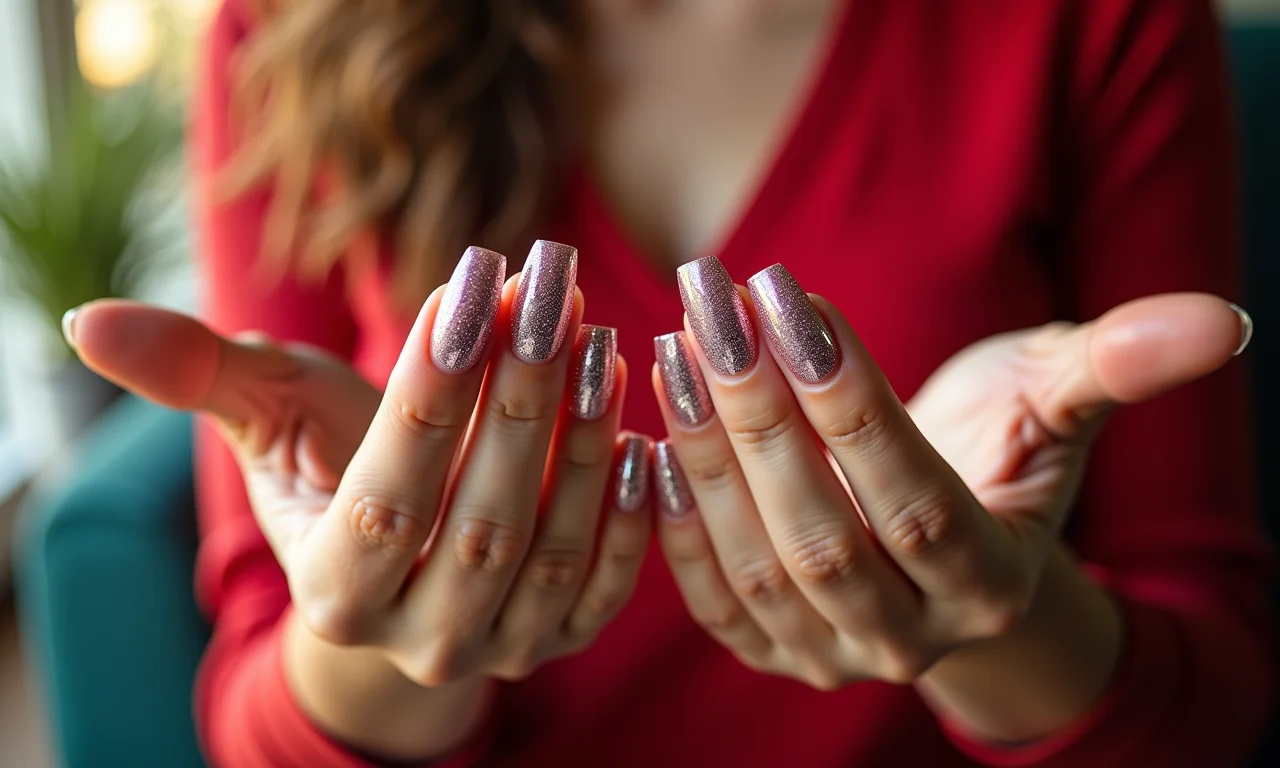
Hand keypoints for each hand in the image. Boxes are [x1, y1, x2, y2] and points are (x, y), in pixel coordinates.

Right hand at [68, 243, 653, 757]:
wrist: (406, 559)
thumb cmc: (334, 472)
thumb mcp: (270, 420)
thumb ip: (198, 375)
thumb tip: (86, 322)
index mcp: (336, 590)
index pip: (384, 497)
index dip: (427, 394)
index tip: (467, 287)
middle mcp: (419, 636)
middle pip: (478, 520)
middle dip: (517, 396)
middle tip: (547, 286)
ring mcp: (498, 645)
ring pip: (551, 550)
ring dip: (582, 441)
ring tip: (599, 337)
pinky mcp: (563, 636)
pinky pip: (606, 585)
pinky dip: (628, 513)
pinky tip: (642, 429)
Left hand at [651, 257, 1246, 694]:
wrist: (946, 539)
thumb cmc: (1000, 456)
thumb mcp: (1054, 405)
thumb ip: (1117, 367)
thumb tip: (1225, 320)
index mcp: (987, 579)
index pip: (913, 499)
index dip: (853, 403)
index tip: (794, 298)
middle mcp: (909, 637)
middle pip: (823, 534)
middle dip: (762, 417)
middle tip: (712, 308)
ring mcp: (832, 655)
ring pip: (756, 565)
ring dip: (705, 456)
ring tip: (672, 347)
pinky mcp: (770, 650)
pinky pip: (710, 597)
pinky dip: (673, 520)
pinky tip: (644, 432)